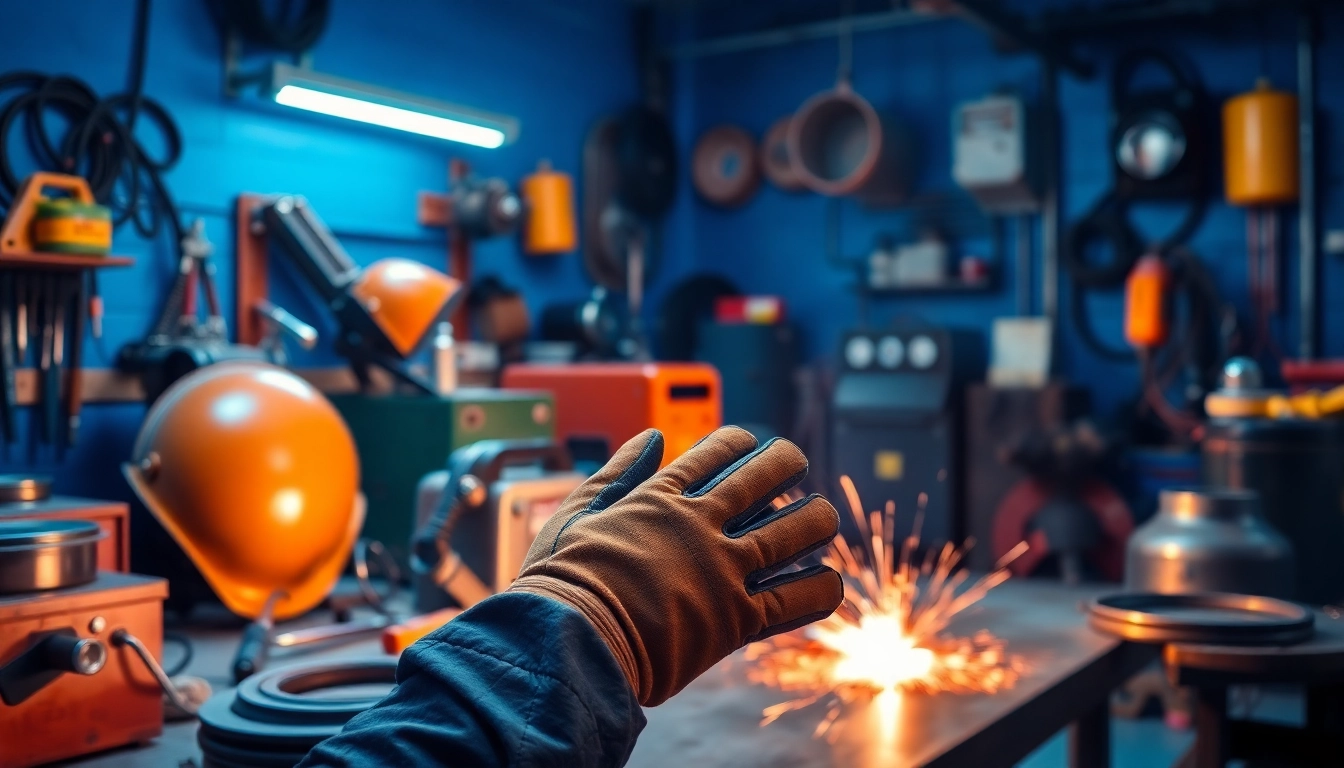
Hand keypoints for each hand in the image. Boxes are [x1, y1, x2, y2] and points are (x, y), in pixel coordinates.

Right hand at [509, 426, 841, 705]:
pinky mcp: (737, 617)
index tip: (751, 443)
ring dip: (816, 519)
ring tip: (824, 517)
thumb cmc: (561, 583)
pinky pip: (796, 598)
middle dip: (788, 464)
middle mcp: (700, 525)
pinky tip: (829, 581)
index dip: (740, 442)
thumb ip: (616, 473)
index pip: (715, 452)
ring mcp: (723, 569)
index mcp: (661, 498)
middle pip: (764, 478)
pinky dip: (820, 588)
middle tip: (797, 465)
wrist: (570, 641)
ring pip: (794, 530)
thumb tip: (653, 437)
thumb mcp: (576, 514)